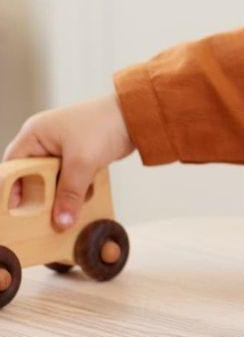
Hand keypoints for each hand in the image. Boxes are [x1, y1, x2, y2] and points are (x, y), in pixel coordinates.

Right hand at [3, 93, 134, 229]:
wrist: (138, 114)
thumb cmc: (105, 126)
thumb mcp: (83, 162)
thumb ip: (70, 193)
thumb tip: (61, 222)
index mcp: (35, 134)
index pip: (12, 166)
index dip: (12, 189)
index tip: (18, 212)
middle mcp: (44, 140)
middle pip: (32, 176)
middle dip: (40, 196)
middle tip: (43, 218)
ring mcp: (62, 147)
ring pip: (53, 179)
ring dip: (60, 194)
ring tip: (64, 214)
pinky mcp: (79, 154)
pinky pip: (70, 177)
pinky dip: (75, 189)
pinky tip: (81, 202)